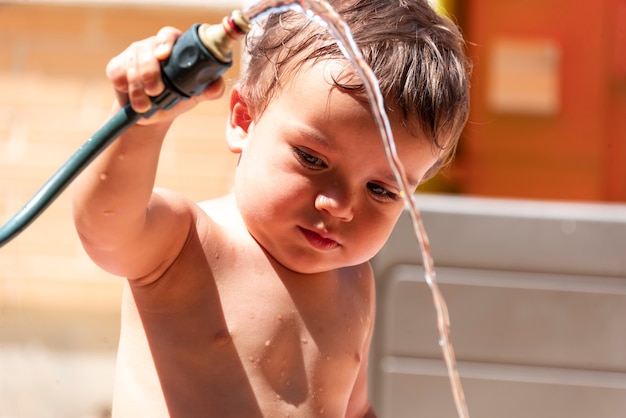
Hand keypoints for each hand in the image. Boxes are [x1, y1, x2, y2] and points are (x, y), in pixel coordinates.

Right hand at [105, 26, 224, 124]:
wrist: (153, 115)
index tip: (164, 55)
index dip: (165, 41)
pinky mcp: (117, 66)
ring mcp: (133, 55)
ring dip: (137, 88)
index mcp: (174, 48)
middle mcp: (153, 46)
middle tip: (155, 91)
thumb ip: (210, 89)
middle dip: (149, 72)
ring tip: (144, 106)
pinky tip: (131, 98)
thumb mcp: (196, 95)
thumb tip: (216, 85)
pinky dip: (124, 87)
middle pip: (147, 50)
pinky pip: (117, 72)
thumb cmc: (178, 98)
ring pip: (131, 64)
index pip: (169, 34)